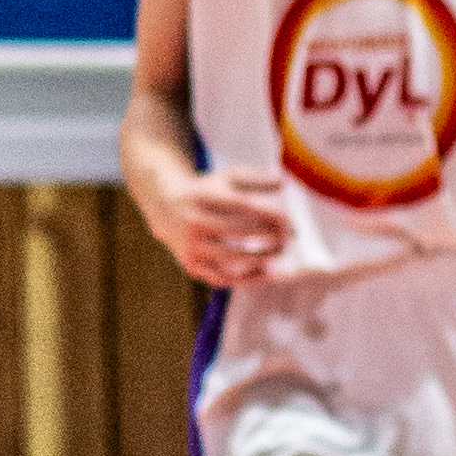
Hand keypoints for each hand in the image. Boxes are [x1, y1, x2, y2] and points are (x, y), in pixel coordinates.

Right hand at [144, 163, 290, 285]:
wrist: (164, 207)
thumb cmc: (206, 191)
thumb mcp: (227, 178)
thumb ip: (255, 179)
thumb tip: (283, 183)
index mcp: (204, 196)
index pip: (244, 207)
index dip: (270, 217)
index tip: (291, 223)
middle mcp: (194, 220)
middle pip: (239, 231)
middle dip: (269, 236)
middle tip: (289, 238)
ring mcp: (190, 245)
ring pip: (231, 257)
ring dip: (261, 258)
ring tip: (280, 253)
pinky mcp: (190, 263)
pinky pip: (221, 276)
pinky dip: (246, 277)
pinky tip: (266, 271)